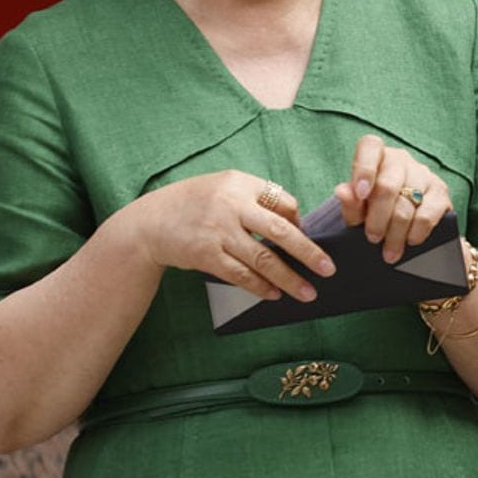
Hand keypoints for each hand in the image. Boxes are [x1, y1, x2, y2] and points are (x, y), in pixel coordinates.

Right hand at [124, 170, 333, 301]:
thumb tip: (296, 224)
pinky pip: (240, 275)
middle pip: (281, 231)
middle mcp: (231, 205)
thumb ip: (258, 200)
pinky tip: (274, 294)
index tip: (309, 238)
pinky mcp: (206, 255)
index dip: (299, 222)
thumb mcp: (226, 188)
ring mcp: (218, 232)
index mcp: (241, 183)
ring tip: (308, 293)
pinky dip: (260, 286)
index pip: (284, 202)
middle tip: (329, 269)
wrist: (148, 222)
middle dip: (309, 253)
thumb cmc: (196, 204)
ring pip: (263, 259)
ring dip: (289, 278)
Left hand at [336, 135, 453, 263]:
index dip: (364, 169)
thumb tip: (343, 192)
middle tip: (373, 239)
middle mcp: (401, 159)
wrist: (399, 216)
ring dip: (396, 233)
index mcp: (376, 154)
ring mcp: (423, 173)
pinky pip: (427, 214)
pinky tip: (409, 241)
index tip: (360, 195)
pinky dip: (416, 232)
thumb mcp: (357, 206)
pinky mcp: (441, 191)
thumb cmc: (372, 207)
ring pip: (407, 204)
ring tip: (389, 251)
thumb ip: (349, 201)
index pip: (370, 147)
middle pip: (388, 186)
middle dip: (378, 218)